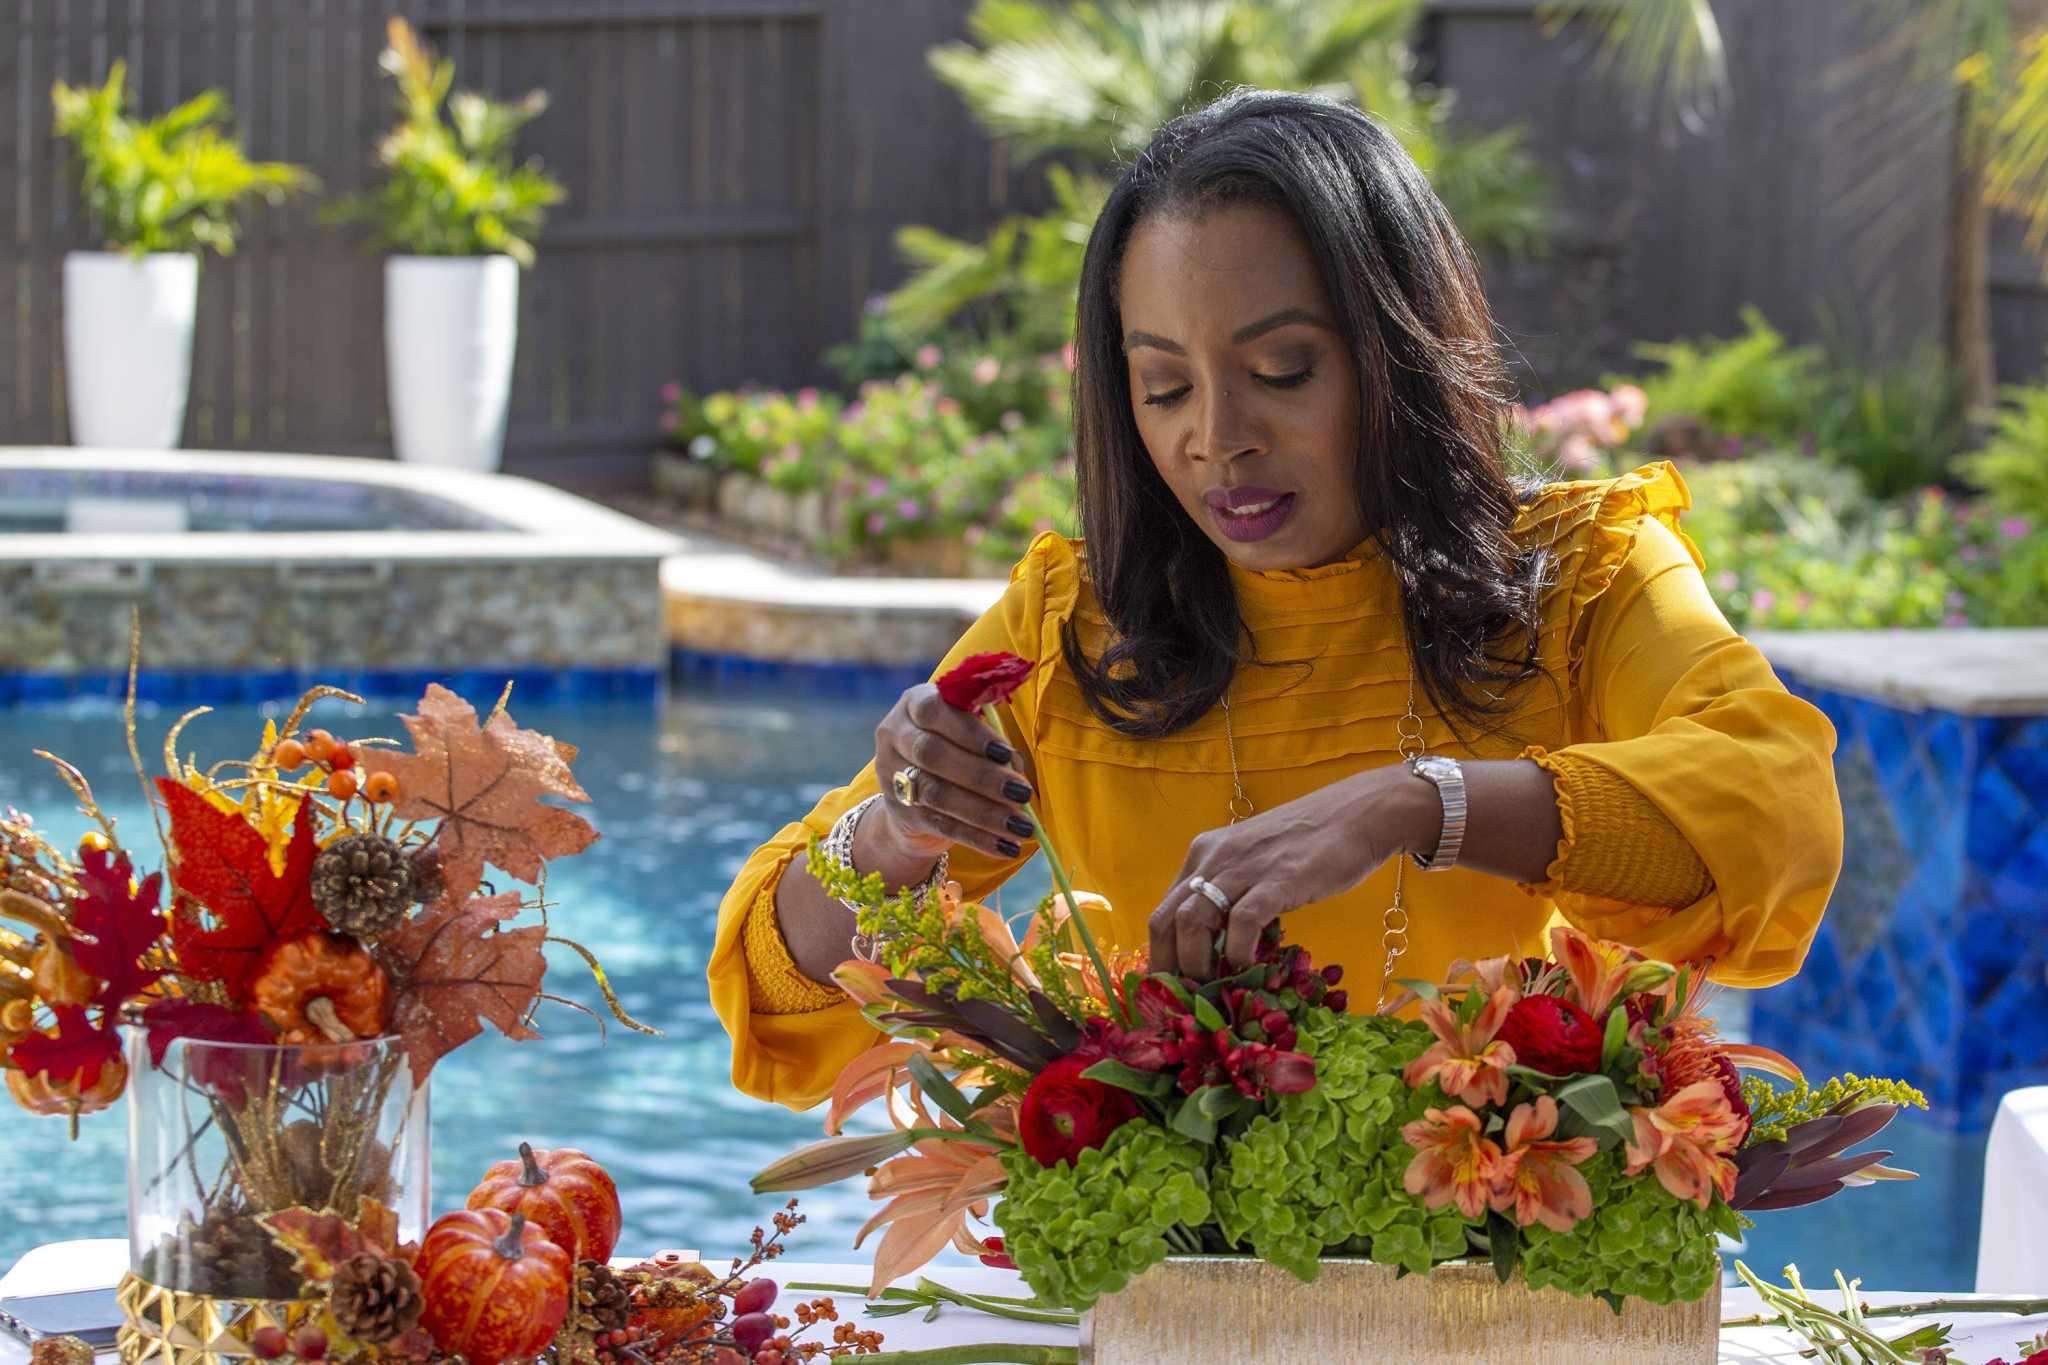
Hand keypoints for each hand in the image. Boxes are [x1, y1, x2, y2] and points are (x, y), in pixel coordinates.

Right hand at [871, 683, 1036, 863]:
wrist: (915, 788)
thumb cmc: (956, 746)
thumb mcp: (969, 732)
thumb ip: (990, 742)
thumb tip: (1015, 769)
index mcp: (914, 703)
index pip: (934, 711)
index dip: (969, 732)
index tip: (1005, 752)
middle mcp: (895, 735)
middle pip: (932, 754)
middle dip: (981, 775)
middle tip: (1021, 792)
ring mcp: (893, 774)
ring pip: (937, 794)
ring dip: (984, 812)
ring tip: (1021, 825)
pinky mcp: (901, 811)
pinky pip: (941, 825)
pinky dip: (977, 838)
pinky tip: (1006, 846)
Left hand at [1148, 765, 1438, 979]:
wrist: (1359, 813)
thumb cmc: (1310, 842)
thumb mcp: (1254, 861)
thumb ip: (1232, 892)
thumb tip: (1218, 944)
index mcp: (1205, 854)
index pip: (1163, 909)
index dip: (1162, 952)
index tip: (1172, 984)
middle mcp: (1214, 858)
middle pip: (1167, 919)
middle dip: (1170, 966)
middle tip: (1187, 998)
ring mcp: (1243, 868)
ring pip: (1193, 922)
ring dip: (1197, 964)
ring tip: (1215, 987)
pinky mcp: (1277, 880)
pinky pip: (1242, 922)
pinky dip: (1238, 951)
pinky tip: (1248, 965)